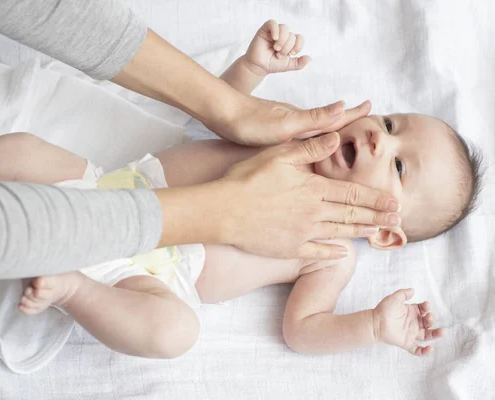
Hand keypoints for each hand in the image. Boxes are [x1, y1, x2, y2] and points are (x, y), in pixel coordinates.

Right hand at [217, 132, 400, 258]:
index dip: (375, 197)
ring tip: (378, 232)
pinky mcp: (289, 248)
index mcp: (313, 188)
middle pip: (352, 213)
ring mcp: (302, 233)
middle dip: (377, 216)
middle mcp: (313, 212)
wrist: (223, 211)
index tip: (394, 200)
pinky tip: (343, 254)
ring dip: (361, 232)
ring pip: (339, 232)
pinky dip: (332, 254)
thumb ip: (310, 149)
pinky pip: (316, 253)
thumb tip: (336, 138)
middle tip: (397, 219)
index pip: (352, 191)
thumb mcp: (278, 155)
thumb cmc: (247, 180)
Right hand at [243, 20, 310, 75]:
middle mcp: (283, 35)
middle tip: (279, 54)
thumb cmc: (272, 64)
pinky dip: (275, 30)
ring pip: (284, 28)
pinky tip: (274, 39)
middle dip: (287, 47)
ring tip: (276, 48)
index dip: (298, 46)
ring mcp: (274, 32)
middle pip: (291, 35)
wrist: (259, 67)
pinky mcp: (265, 30)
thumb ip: (299, 63)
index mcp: (290, 42)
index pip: (299, 38)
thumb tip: (309, 58)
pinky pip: (272, 23)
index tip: (291, 54)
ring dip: (282, 40)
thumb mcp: (288, 65)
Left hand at [373, 288, 444, 355]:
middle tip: (429, 317)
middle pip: (428, 323)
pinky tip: (430, 348)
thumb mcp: (394, 298)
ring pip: (427, 336)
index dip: (426, 307)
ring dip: (435, 334)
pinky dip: (424, 351)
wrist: (374, 323)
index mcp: (411, 312)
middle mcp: (413, 323)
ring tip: (442, 332)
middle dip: (431, 319)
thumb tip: (413, 290)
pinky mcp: (406, 342)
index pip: (423, 310)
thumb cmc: (383, 310)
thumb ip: (403, 294)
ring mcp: (411, 333)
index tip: (425, 305)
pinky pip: (417, 350)